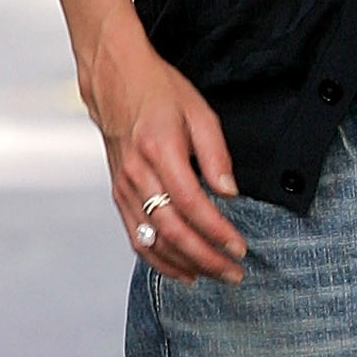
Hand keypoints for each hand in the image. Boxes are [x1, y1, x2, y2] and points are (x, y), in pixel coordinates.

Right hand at [84, 21, 245, 285]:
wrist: (116, 81)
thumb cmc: (160, 93)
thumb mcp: (200, 112)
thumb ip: (216, 154)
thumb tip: (230, 192)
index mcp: (159, 150)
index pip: (192, 204)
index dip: (217, 231)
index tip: (240, 248)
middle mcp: (137, 174)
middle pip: (172, 230)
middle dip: (206, 257)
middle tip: (234, 272)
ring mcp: (124, 187)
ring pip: (152, 240)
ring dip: (185, 264)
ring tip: (214, 275)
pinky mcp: (118, 194)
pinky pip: (136, 237)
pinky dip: (158, 260)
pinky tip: (182, 271)